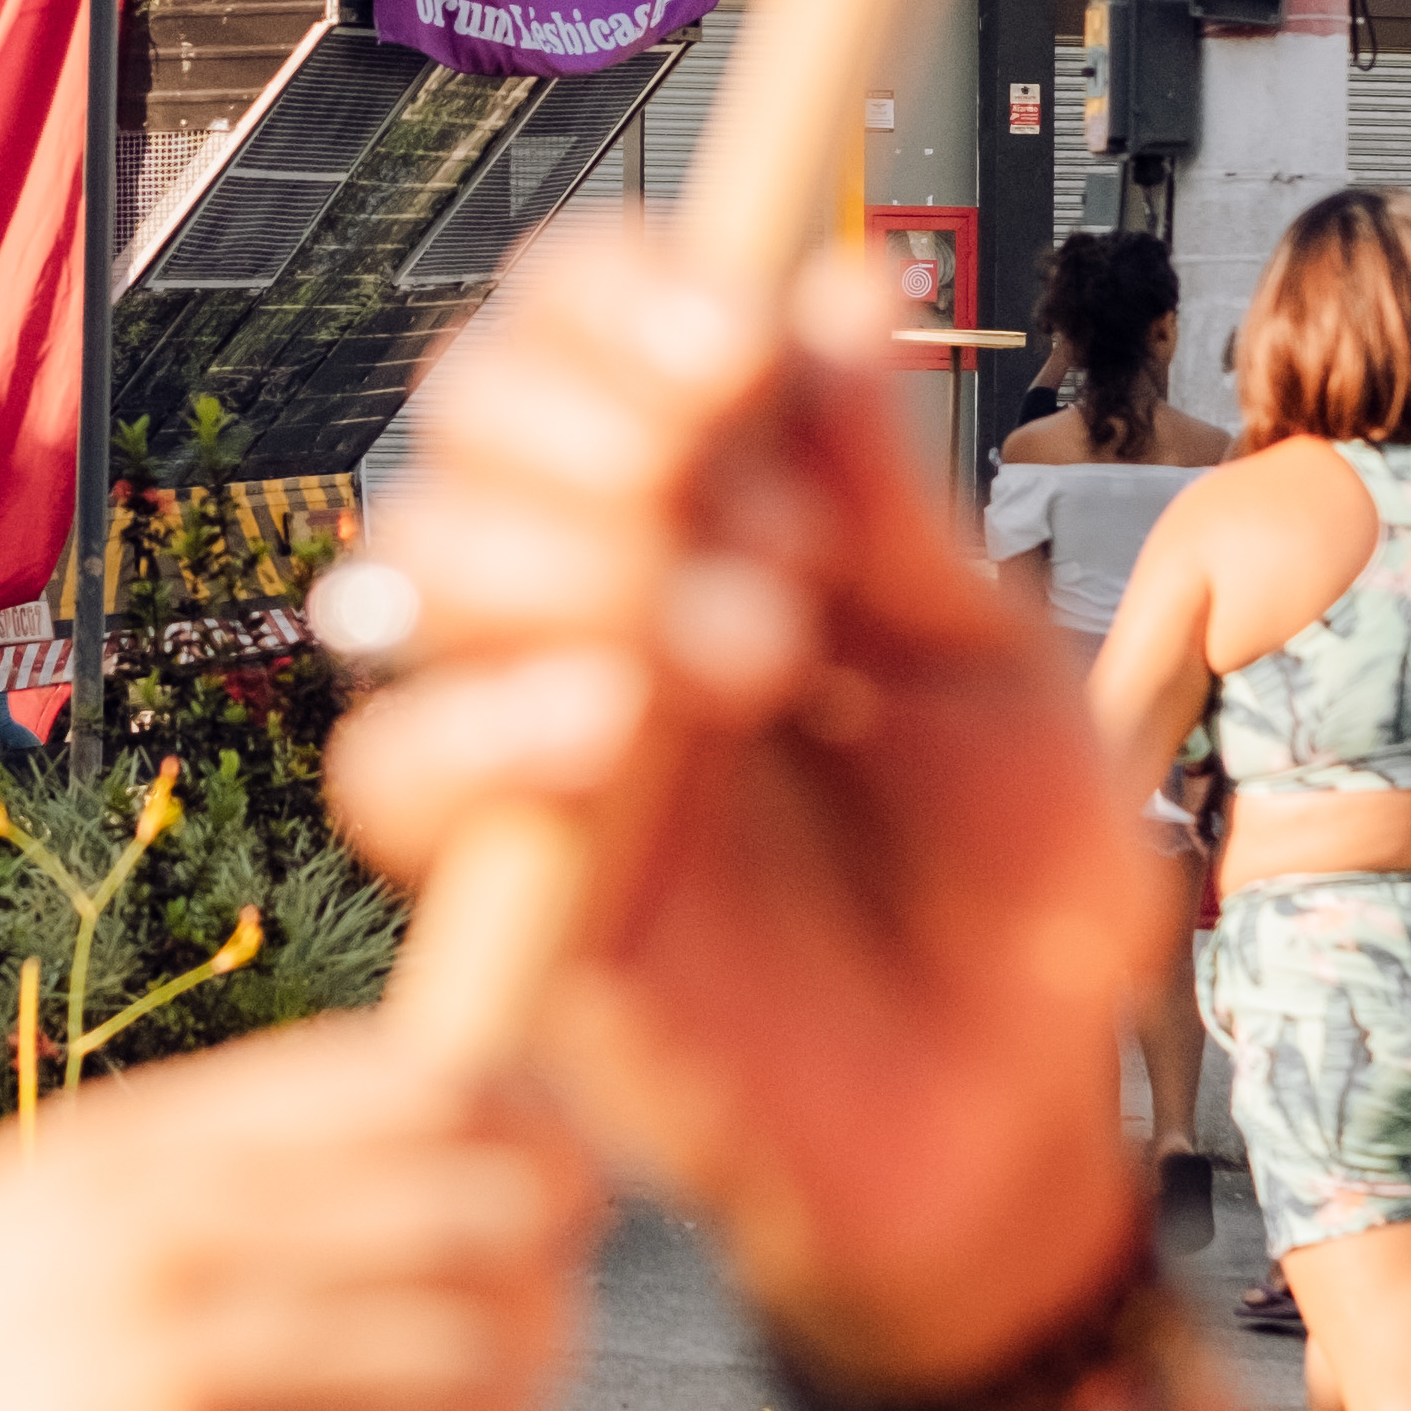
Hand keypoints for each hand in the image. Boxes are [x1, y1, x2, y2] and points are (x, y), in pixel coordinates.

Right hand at [0, 1019, 596, 1410]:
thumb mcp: (9, 1266)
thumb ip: (212, 1195)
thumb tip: (487, 1128)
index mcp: (120, 1163)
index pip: (442, 1090)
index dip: (534, 1175)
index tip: (529, 1256)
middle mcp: (156, 1248)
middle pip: (507, 1253)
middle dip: (507, 1362)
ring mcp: (178, 1390)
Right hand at [327, 234, 1161, 1382]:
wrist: (1011, 1124)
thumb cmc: (1018, 899)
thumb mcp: (998, 679)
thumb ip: (895, 509)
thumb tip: (829, 286)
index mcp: (722, 504)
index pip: (588, 321)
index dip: (620, 294)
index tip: (736, 347)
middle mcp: (600, 588)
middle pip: (467, 407)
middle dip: (593, 423)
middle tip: (769, 531)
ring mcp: (536, 730)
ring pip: (409, 560)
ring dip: (566, 558)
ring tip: (754, 653)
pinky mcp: (502, 880)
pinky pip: (392, 766)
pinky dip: (485, 718)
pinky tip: (616, 724)